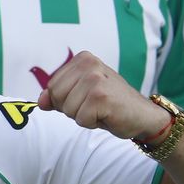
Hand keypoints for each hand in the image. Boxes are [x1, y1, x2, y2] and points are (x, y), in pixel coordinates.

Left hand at [37, 51, 166, 141]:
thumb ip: (58, 96)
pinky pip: (81, 119)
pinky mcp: (101, 96)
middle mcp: (89, 64)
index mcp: (82, 59)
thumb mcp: (81, 95)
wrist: (143, 115)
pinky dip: (92, 123)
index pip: (52, 86)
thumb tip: (40, 102)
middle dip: (72, 109)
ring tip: (101, 110)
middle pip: (56, 97)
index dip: (65, 100)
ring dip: (83, 117)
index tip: (86, 99)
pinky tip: (108, 115)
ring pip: (67, 110)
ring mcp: (95, 79)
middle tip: (94, 106)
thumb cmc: (110, 104)